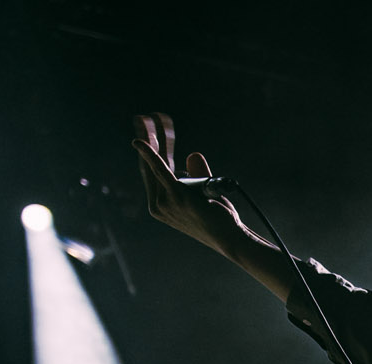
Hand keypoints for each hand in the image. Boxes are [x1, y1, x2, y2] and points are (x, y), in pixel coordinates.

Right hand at [130, 112, 261, 260]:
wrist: (232, 239)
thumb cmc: (220, 220)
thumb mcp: (204, 192)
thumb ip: (196, 173)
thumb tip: (192, 154)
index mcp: (161, 204)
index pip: (153, 171)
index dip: (152, 147)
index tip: (152, 128)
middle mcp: (158, 204)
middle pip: (148, 164)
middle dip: (147, 137)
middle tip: (145, 116)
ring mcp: (165, 202)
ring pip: (154, 163)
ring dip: (152, 137)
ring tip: (151, 117)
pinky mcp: (176, 197)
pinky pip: (160, 170)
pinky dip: (149, 154)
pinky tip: (139, 141)